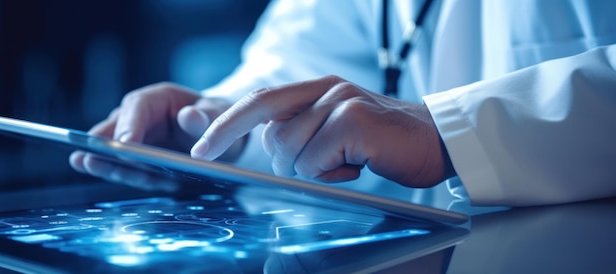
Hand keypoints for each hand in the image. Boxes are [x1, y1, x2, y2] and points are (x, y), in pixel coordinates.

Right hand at [70, 82, 245, 177]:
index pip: (137, 107)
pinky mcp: (141, 159)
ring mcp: (139, 138)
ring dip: (106, 160)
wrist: (223, 134)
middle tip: (89, 156)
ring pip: (116, 150)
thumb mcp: (220, 115)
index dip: (129, 124)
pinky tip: (108, 174)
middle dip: (104, 142)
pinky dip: (125, 174)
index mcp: (160, 99)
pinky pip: (129, 168)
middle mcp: (143, 117)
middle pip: (118, 128)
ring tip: (86, 164)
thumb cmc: (219, 118)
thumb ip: (208, 117)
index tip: (124, 144)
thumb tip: (189, 116)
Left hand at [192, 75, 454, 187]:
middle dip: (284, 162)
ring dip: (316, 170)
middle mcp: (327, 88)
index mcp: (318, 88)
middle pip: (270, 133)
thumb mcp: (338, 132)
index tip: (202, 149)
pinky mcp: (354, 119)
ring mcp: (341, 100)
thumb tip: (270, 146)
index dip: (226, 125)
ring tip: (349, 161)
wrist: (437, 139)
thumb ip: (304, 132)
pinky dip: (333, 173)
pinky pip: (315, 161)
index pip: (259, 101)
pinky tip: (359, 163)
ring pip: (291, 151)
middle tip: (325, 166)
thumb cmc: (384, 142)